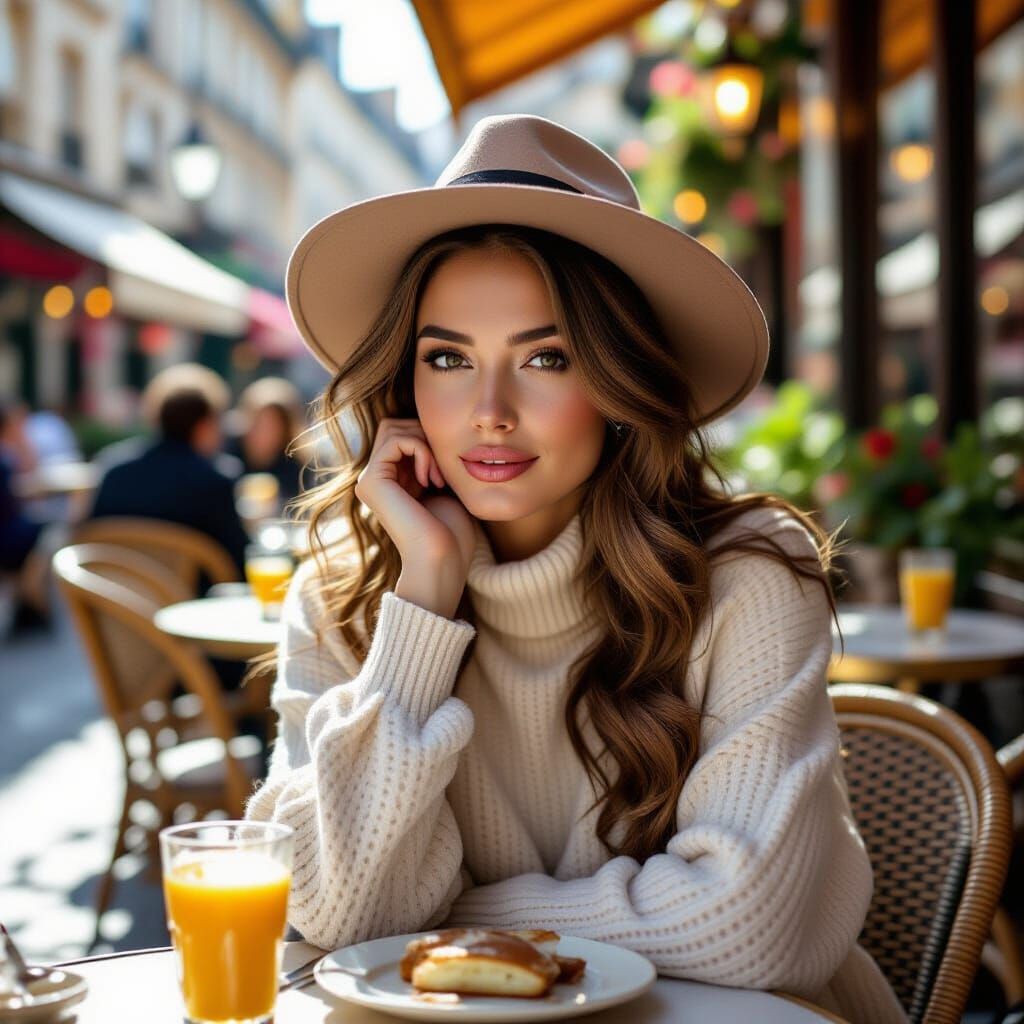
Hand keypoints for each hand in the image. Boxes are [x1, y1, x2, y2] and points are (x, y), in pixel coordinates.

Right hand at [354, 418, 475, 610]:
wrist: (442, 559)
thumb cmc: (451, 531)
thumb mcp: (442, 485)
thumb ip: (431, 458)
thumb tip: (433, 427)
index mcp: (389, 480)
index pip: (400, 433)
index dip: (426, 439)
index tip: (445, 470)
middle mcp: (374, 479)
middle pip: (392, 425)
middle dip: (423, 435)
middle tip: (441, 469)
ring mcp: (369, 480)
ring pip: (392, 428)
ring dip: (424, 444)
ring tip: (437, 477)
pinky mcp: (371, 482)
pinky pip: (396, 441)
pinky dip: (421, 451)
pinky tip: (430, 480)